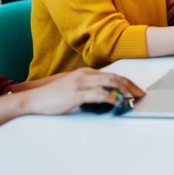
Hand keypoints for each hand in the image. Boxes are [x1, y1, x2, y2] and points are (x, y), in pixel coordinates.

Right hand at [22, 68, 144, 114]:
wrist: (33, 99)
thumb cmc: (52, 96)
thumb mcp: (73, 87)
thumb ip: (88, 88)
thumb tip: (104, 96)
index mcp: (85, 72)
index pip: (112, 75)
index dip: (127, 82)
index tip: (136, 90)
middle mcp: (85, 74)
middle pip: (115, 78)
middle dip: (131, 86)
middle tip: (141, 95)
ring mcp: (81, 83)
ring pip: (110, 83)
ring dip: (125, 91)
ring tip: (134, 99)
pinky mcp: (76, 94)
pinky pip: (99, 94)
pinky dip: (112, 98)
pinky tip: (118, 102)